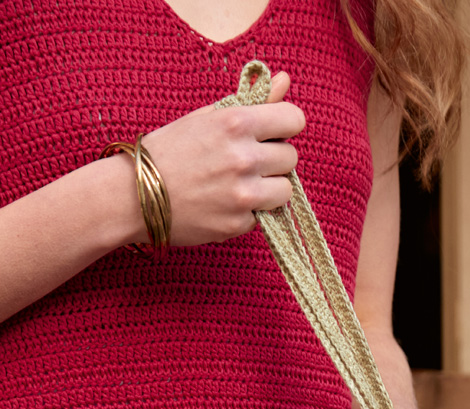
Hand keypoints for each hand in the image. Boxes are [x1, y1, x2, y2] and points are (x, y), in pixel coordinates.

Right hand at [127, 71, 302, 246]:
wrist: (133, 195)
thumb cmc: (170, 150)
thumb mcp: (207, 117)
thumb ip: (252, 101)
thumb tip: (285, 80)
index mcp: (236, 123)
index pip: (294, 119)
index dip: (285, 126)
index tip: (274, 133)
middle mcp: (244, 158)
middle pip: (290, 158)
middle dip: (274, 160)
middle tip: (246, 163)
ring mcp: (243, 194)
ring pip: (285, 191)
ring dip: (269, 189)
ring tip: (239, 185)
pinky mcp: (238, 224)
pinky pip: (263, 216)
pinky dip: (249, 212)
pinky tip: (223, 204)